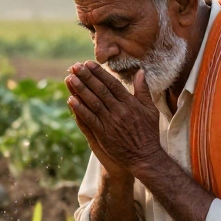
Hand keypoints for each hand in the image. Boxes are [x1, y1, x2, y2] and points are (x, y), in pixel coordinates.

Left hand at [64, 61, 162, 176]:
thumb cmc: (148, 133)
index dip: (99, 73)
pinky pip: (90, 119)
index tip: (88, 63)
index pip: (112, 84)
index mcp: (130, 103)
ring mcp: (111, 122)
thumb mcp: (150, 109)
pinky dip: (80, 110)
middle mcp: (120, 111)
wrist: (145, 156)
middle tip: (75, 67)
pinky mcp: (104, 134)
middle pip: (100, 90)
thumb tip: (140, 71)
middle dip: (86, 77)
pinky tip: (71, 100)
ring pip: (93, 103)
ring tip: (70, 79)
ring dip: (80, 90)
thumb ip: (143, 90)